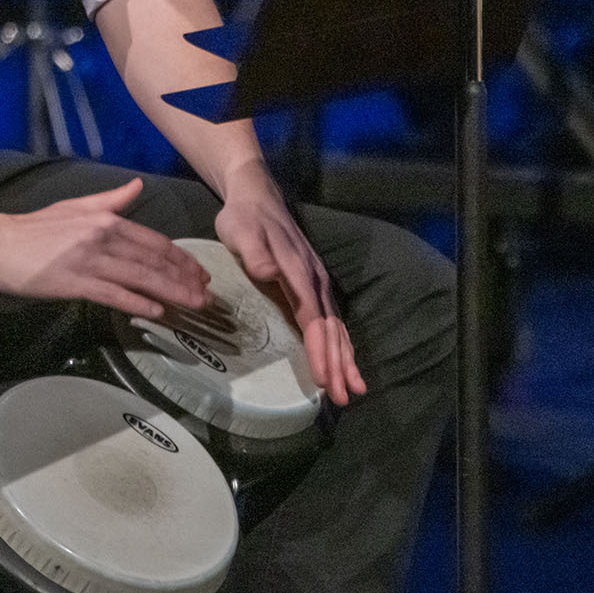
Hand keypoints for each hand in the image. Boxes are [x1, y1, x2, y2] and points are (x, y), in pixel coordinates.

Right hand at [0, 178, 210, 315]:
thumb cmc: (33, 228)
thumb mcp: (75, 206)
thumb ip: (110, 200)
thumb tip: (137, 187)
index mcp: (104, 219)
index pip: (154, 242)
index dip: (181, 260)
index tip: (200, 275)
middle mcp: (103, 238)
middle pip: (154, 261)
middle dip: (185, 279)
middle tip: (208, 297)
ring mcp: (89, 261)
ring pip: (140, 278)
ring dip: (171, 293)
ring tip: (194, 306)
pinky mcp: (75, 283)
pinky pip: (114, 295)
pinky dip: (138, 304)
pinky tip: (157, 313)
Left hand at [213, 181, 366, 405]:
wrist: (256, 196)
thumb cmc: (244, 218)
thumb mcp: (240, 230)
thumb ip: (254, 252)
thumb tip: (269, 272)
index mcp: (299, 272)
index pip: (313, 319)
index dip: (319, 350)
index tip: (325, 378)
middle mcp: (314, 280)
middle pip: (330, 328)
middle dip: (338, 363)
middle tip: (344, 396)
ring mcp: (317, 283)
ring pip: (336, 326)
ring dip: (344, 358)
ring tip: (354, 388)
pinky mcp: (313, 285)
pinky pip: (330, 320)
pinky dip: (340, 344)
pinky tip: (343, 362)